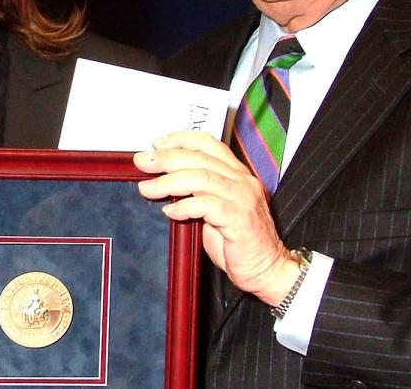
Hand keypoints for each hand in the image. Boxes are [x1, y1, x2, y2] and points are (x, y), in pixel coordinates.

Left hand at [134, 131, 299, 305]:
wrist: (267, 270)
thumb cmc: (238, 244)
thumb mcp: (214, 211)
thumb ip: (196, 194)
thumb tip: (163, 182)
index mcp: (237, 175)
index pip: (209, 144)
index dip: (181, 139)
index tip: (156, 144)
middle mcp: (242, 182)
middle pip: (200, 158)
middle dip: (167, 158)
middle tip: (142, 162)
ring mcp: (243, 199)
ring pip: (201, 178)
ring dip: (169, 181)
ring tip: (148, 188)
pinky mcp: (240, 219)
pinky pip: (207, 205)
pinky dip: (184, 206)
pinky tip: (170, 211)